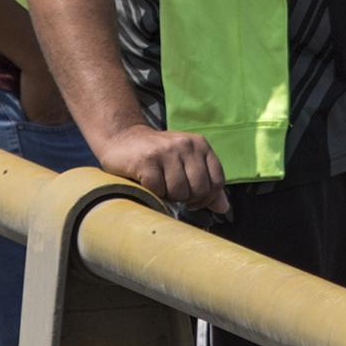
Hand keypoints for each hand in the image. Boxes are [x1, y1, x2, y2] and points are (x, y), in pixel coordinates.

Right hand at [91, 115, 230, 213]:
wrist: (122, 138)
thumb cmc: (157, 155)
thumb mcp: (186, 163)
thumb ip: (206, 183)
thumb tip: (223, 207)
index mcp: (200, 145)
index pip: (217, 182)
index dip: (206, 197)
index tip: (192, 198)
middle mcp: (185, 144)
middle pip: (199, 189)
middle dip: (186, 198)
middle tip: (173, 191)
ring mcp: (165, 151)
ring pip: (179, 192)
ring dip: (168, 196)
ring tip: (160, 185)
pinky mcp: (146, 161)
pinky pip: (158, 190)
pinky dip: (153, 193)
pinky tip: (148, 183)